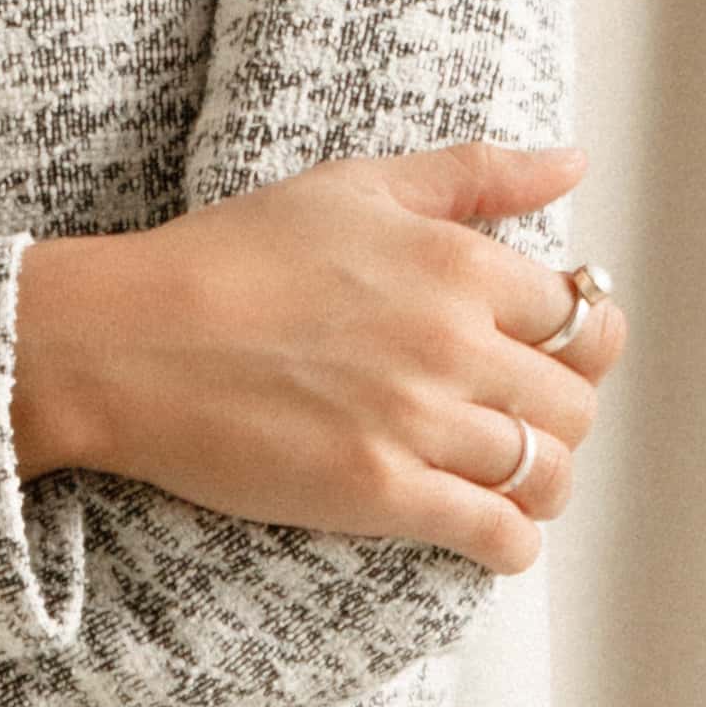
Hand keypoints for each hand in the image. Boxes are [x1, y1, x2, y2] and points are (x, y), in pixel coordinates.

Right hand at [9, 142, 628, 564]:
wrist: (128, 339)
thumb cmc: (230, 254)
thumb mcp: (358, 185)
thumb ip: (475, 176)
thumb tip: (574, 163)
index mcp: (457, 263)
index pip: (577, 315)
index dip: (575, 344)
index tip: (550, 358)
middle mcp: (454, 342)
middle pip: (575, 402)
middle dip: (562, 419)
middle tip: (528, 427)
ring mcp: (419, 422)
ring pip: (546, 472)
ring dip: (544, 486)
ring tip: (515, 485)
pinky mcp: (379, 492)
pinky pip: (494, 533)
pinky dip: (511, 543)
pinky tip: (494, 537)